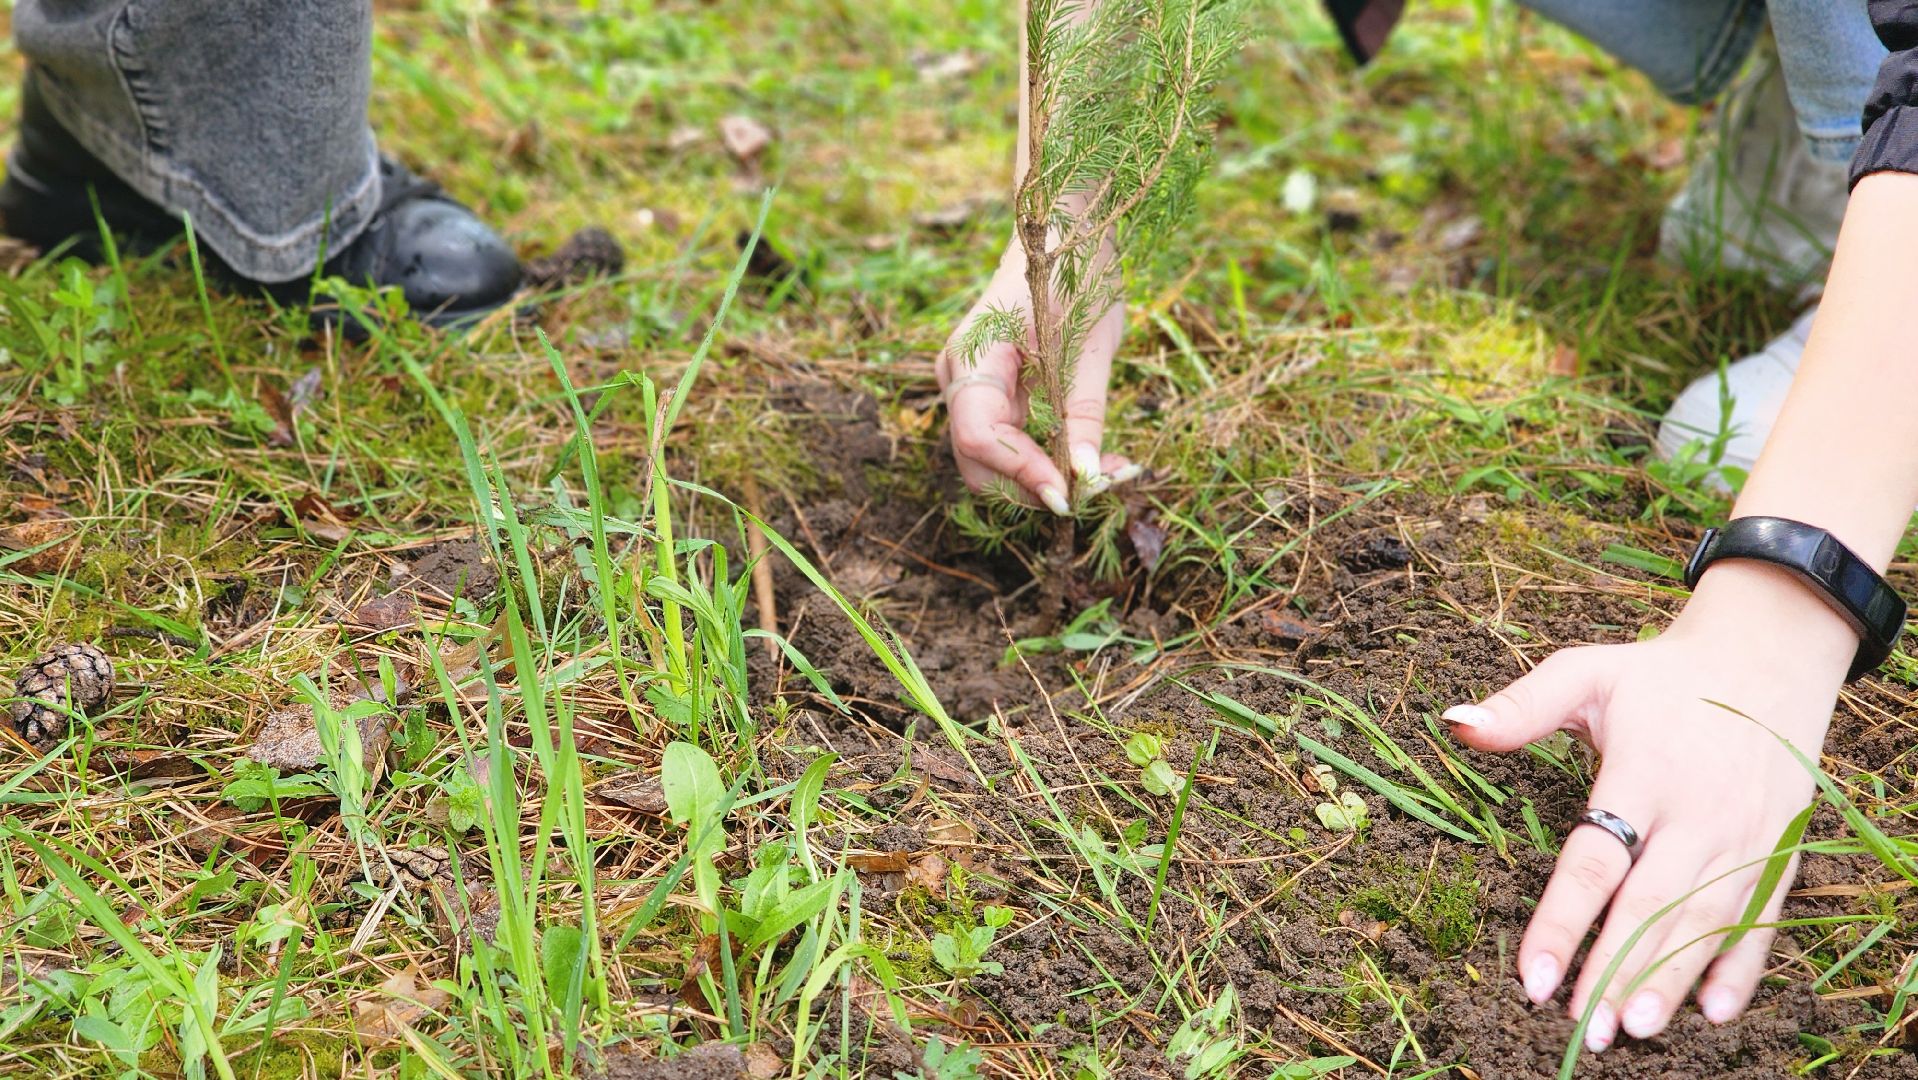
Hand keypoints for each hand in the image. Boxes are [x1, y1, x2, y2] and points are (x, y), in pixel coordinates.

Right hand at [939, 241, 1137, 512]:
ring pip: (994, 462)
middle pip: (979, 462)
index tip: (1070, 494)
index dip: (1020, 472)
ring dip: (1045, 478)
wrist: (1064, 232)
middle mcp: (960, 377)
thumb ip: (1084, 414)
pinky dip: (1047, 460)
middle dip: (1033, 486)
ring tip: (1108, 473)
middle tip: (1097, 489)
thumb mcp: (1091, 346)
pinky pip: (1011, 443)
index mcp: (974, 355)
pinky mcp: (992, 396)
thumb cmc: (1077, 274)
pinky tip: (1091, 460)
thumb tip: (1086, 477)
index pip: (979, 435)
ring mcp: (971, 388)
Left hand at [1445, 561, 1857, 1050]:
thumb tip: (1454, 723)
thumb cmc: (1660, 675)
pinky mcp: (1778, 851)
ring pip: (1705, 922)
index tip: (1532, 977)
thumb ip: (1523, 706)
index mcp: (1645, 773)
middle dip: (1615, 970)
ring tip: (1632, 1029)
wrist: (1767, 659)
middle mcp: (1699, 813)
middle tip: (1583, 1028)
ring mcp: (1745, 836)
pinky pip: (1760, 918)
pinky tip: (1710, 1012)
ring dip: (1668, 980)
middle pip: (1652, 905)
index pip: (1596, 859)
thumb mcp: (1588, 673)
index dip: (1562, 921)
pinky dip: (1739, 968)